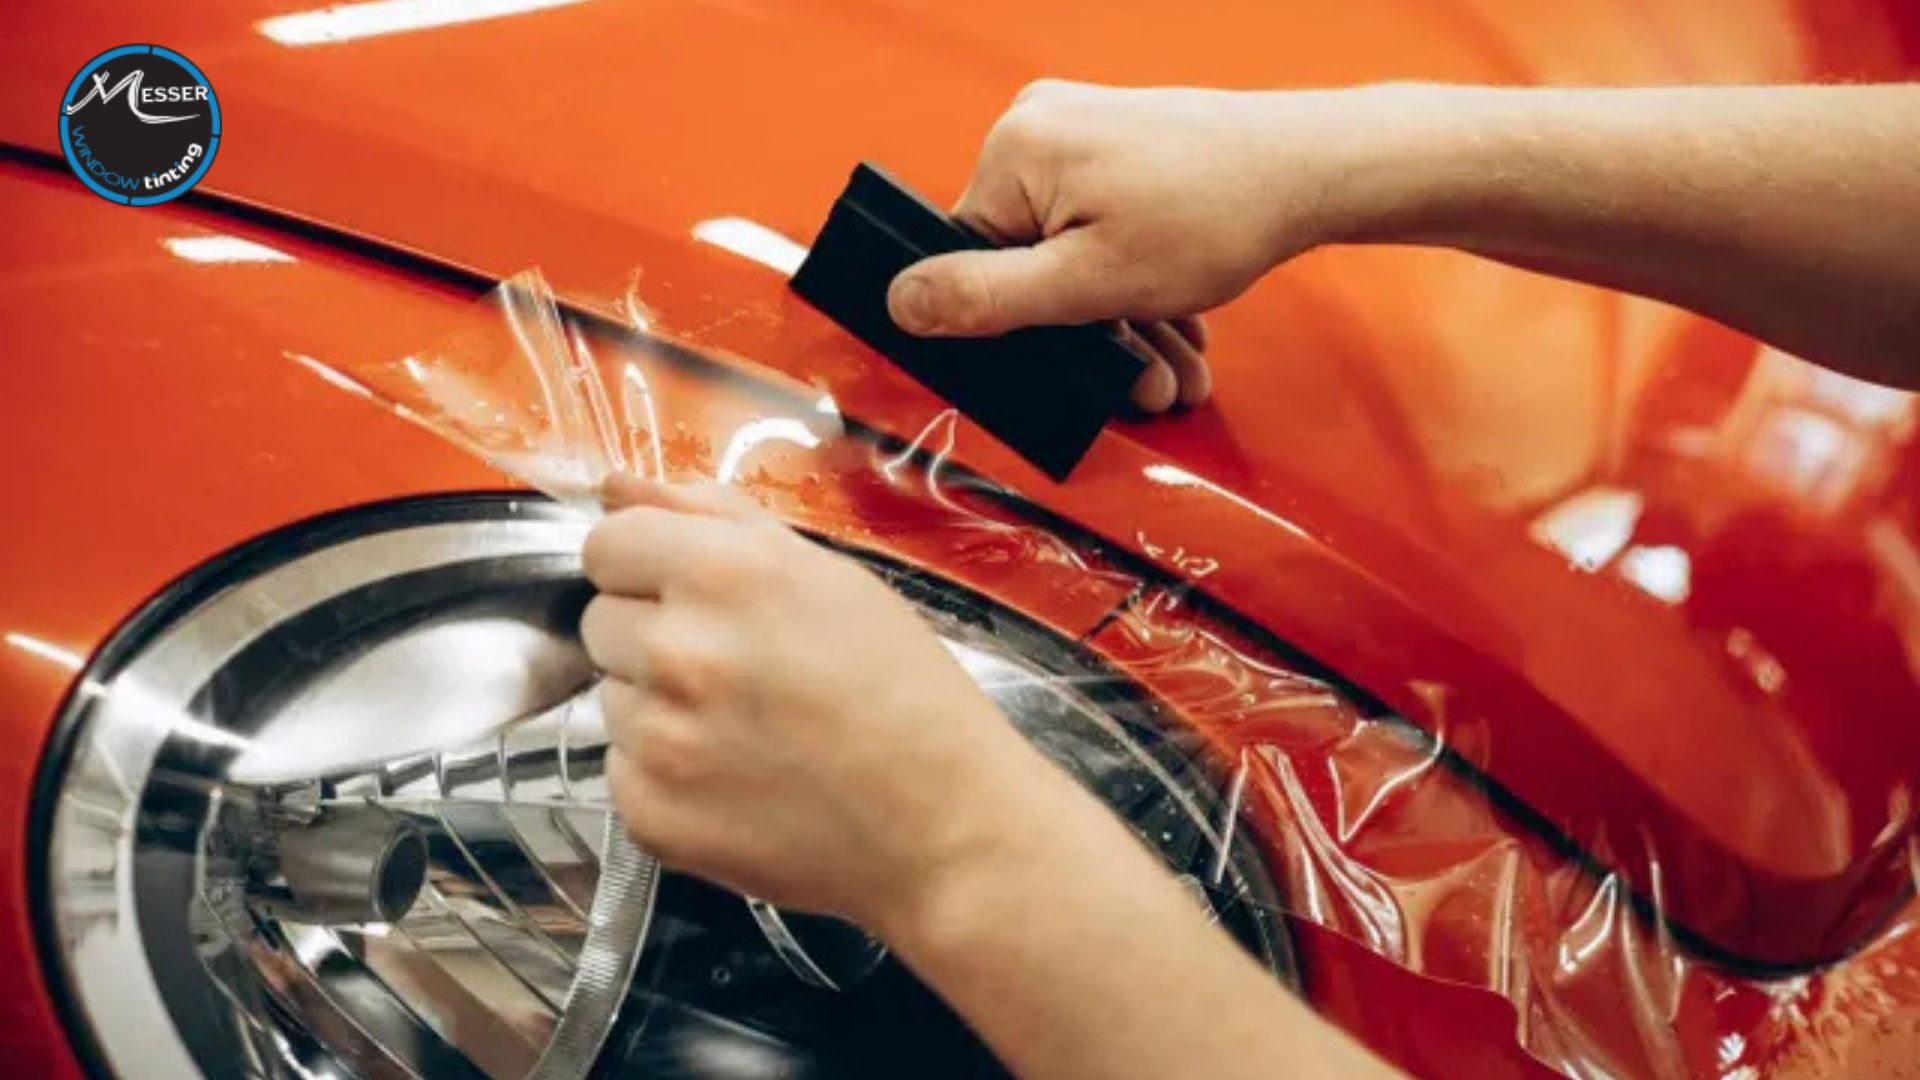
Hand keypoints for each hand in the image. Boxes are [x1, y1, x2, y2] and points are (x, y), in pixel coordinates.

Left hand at [579, 474, 1071, 930]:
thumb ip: (713, 517)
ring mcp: (658, 741)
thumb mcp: (828, 575)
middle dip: (653, 635)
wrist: (943, 823)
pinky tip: (737, 777)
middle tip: (738, 667)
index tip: (687, 592)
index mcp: (723, 574)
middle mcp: (678, 652)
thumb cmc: (903, 695)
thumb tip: (620, 487)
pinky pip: (623, 771)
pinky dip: (666, 775)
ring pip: (611, 699)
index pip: (606, 545)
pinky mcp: (651, 814)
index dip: (647, 566)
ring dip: (659, 707)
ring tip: (748, 728)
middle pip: (601, 621)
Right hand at [887, 81, 1365, 409]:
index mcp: (1014, 152)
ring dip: (1126, 327)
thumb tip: (898, 304)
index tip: (1054, 371)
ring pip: (1074, 256)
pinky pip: (1102, 232)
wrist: (1311, 169)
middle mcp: (1037, 129)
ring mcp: (1080, 133)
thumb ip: (986, 298)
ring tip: (1176, 375)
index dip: (1008, 328)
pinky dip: (1138, 287)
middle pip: (1027, 263)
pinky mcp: (1118, 146)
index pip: (967, 260)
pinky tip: (1180, 331)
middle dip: (1090, 340)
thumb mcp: (1089, 284)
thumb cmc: (1213, 218)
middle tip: (1145, 392)